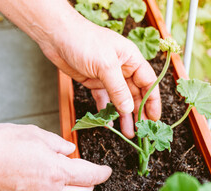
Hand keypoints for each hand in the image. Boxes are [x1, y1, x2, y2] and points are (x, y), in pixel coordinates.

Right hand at [0, 124, 111, 190]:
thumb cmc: (0, 145)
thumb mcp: (36, 135)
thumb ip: (58, 144)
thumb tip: (69, 150)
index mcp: (56, 170)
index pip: (90, 176)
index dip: (102, 173)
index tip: (106, 171)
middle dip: (90, 184)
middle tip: (86, 173)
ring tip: (63, 176)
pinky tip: (45, 183)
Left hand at [45, 12, 160, 138]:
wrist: (56, 36)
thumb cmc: (83, 41)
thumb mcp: (105, 65)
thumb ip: (118, 88)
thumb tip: (129, 109)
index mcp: (131, 59)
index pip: (148, 82)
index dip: (153, 101)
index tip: (154, 117)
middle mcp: (122, 69)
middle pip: (135, 94)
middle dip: (138, 112)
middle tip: (140, 130)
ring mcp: (108, 77)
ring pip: (120, 99)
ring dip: (124, 115)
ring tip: (128, 132)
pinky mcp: (94, 82)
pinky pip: (104, 99)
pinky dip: (106, 110)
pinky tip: (109, 123)